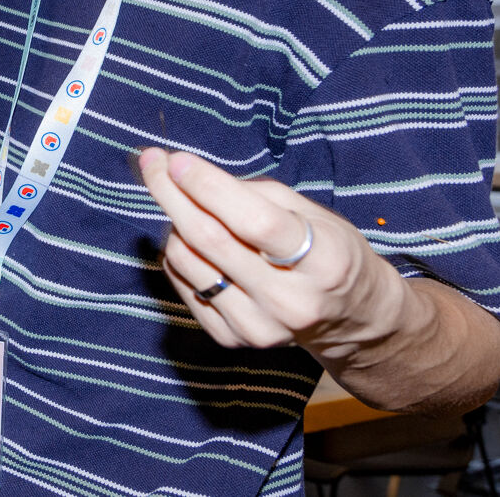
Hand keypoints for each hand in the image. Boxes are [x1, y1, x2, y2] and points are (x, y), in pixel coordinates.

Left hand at [138, 147, 408, 356]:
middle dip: (171, 194)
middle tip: (152, 163)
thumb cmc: (325, 250)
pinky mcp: (233, 339)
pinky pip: (183, 284)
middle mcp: (290, 300)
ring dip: (173, 222)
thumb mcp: (310, 212)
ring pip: (187, 260)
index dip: (208, 187)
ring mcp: (259, 326)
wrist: (348, 317)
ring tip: (185, 206)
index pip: (254, 221)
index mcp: (322, 261)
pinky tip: (192, 241)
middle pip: (211, 240)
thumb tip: (186, 173)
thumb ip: (252, 194)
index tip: (177, 160)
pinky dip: (178, 254)